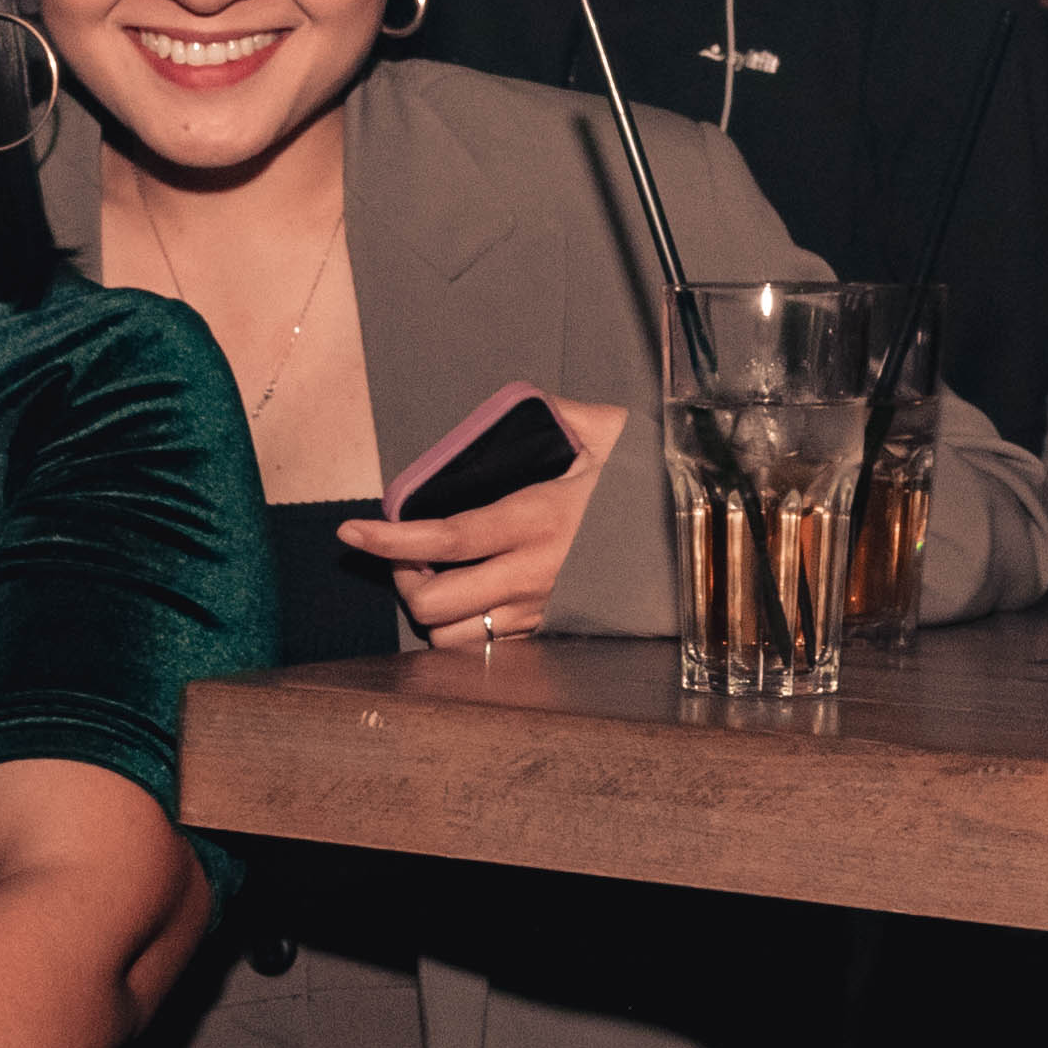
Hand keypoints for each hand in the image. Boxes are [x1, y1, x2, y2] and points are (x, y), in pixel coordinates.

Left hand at [334, 392, 627, 647]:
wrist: (694, 541)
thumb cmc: (647, 484)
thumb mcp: (610, 433)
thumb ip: (563, 412)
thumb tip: (534, 402)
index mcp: (538, 520)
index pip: (446, 538)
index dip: (390, 539)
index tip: (353, 531)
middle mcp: (534, 574)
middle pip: (434, 604)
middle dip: (402, 581)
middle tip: (403, 555)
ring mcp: (540, 609)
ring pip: (453, 636)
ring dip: (430, 610)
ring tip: (432, 578)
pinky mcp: (550, 629)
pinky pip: (487, 646)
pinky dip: (462, 627)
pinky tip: (466, 599)